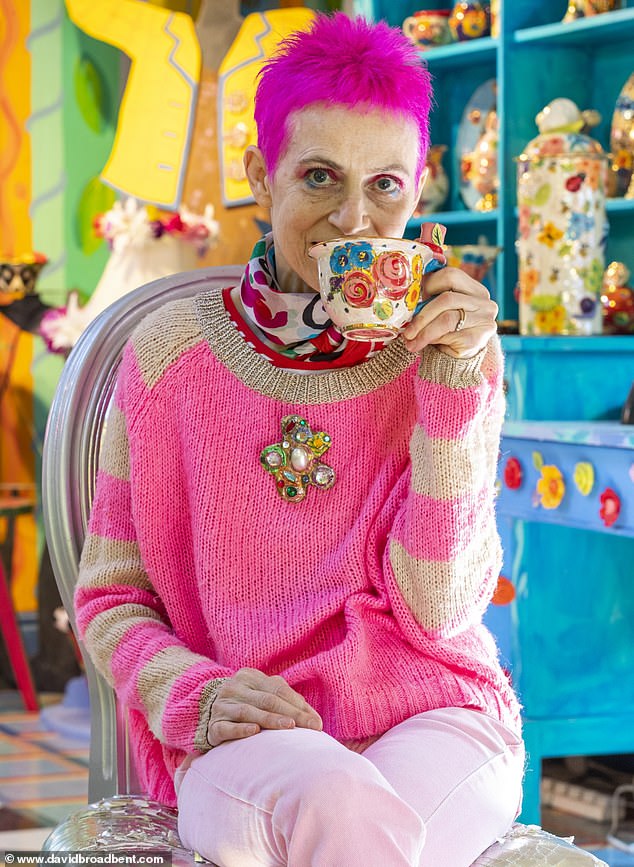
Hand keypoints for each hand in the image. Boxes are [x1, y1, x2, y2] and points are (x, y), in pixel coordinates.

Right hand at [207, 667, 322, 746]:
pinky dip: (241, 729)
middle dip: (291, 713)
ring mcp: (222, 706)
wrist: (205, 713)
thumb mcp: (262, 694)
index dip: (298, 705)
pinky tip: (255, 731)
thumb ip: (285, 700)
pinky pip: (227, 727)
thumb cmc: (245, 704)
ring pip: (248, 712)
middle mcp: (234, 688)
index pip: (277, 689)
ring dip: (270, 720)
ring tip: (289, 727)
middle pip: (267, 700)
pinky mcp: (213, 726)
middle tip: (310, 727)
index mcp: (249, 676)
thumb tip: (311, 715)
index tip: (316, 723)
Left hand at [402, 267, 497, 358]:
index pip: (450, 275)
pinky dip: (431, 339)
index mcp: (474, 289)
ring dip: (424, 330)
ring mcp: (484, 320)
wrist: (460, 360)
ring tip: (410, 340)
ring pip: (446, 318)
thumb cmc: (446, 330)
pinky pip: (449, 335)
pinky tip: (420, 345)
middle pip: (447, 298)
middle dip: (422, 315)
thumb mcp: (439, 310)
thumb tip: (407, 299)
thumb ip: (429, 299)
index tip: (412, 300)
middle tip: (407, 330)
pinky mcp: (479, 338)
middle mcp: (484, 302)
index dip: (428, 285)